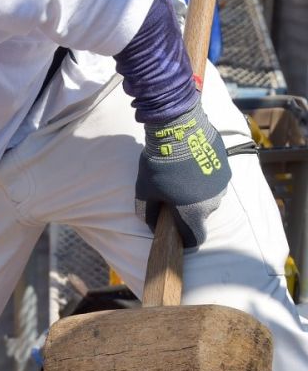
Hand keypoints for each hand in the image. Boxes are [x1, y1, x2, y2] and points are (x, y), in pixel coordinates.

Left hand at [136, 98, 231, 247]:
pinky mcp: (226, 169)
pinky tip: (191, 167)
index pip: (194, 239)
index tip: (176, 235)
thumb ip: (148, 214)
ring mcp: (222, 185)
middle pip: (200, 217)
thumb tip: (153, 225)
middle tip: (172, 198)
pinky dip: (204, 180)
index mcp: (192, 212)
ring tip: (181, 179)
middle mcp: (212, 202)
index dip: (184, 240)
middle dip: (187, 213)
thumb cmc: (158, 164)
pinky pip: (214, 182)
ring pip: (208, 199)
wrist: (178, 130)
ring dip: (197, 195)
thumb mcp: (144, 192)